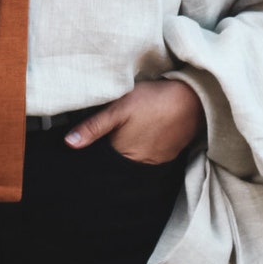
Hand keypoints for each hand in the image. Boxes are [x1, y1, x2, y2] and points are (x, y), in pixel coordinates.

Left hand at [64, 80, 204, 164]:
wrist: (192, 99)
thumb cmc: (153, 100)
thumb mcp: (119, 107)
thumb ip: (94, 126)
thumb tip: (69, 143)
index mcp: (125, 155)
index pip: (103, 161)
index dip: (96, 152)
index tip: (94, 142)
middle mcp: (141, 164)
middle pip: (119, 162)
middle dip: (112, 152)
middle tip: (113, 133)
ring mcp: (158, 161)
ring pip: (135, 159)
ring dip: (130, 149)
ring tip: (130, 131)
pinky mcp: (170, 154)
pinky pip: (151, 156)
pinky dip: (145, 147)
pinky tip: (145, 132)